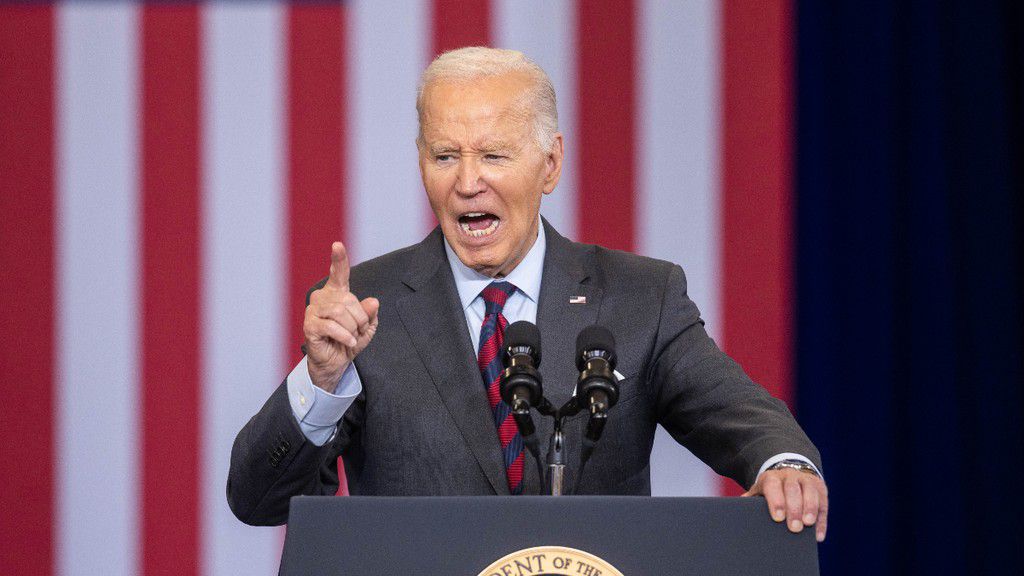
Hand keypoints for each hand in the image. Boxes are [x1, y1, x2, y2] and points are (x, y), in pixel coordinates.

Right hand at [303, 242, 379, 392]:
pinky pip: (331, 326)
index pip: (339, 273)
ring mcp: (313, 311)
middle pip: (348, 300)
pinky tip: (348, 342)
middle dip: (360, 318)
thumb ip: (370, 313)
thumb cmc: (349, 341)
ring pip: (340, 312)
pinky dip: (344, 336)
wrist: (336, 363)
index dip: (339, 258)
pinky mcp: (309, 325)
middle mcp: (323, 298)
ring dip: (352, 328)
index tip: (337, 244)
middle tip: (359, 331)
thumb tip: (373, 301)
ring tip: (351, 337)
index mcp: (337, 293)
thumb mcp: (367, 327)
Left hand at [743, 468, 828, 541]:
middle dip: (794, 509)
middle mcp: (790, 476)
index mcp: (772, 477)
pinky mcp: (821, 488)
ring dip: (810, 509)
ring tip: (808, 525)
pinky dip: (822, 520)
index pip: (773, 486)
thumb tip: (736, 510)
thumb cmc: (771, 490)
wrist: (789, 474)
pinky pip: (824, 503)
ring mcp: (807, 480)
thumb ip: (751, 499)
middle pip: (793, 490)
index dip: (776, 501)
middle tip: (794, 528)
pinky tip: (818, 535)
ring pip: (811, 492)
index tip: (777, 518)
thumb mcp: (760, 491)